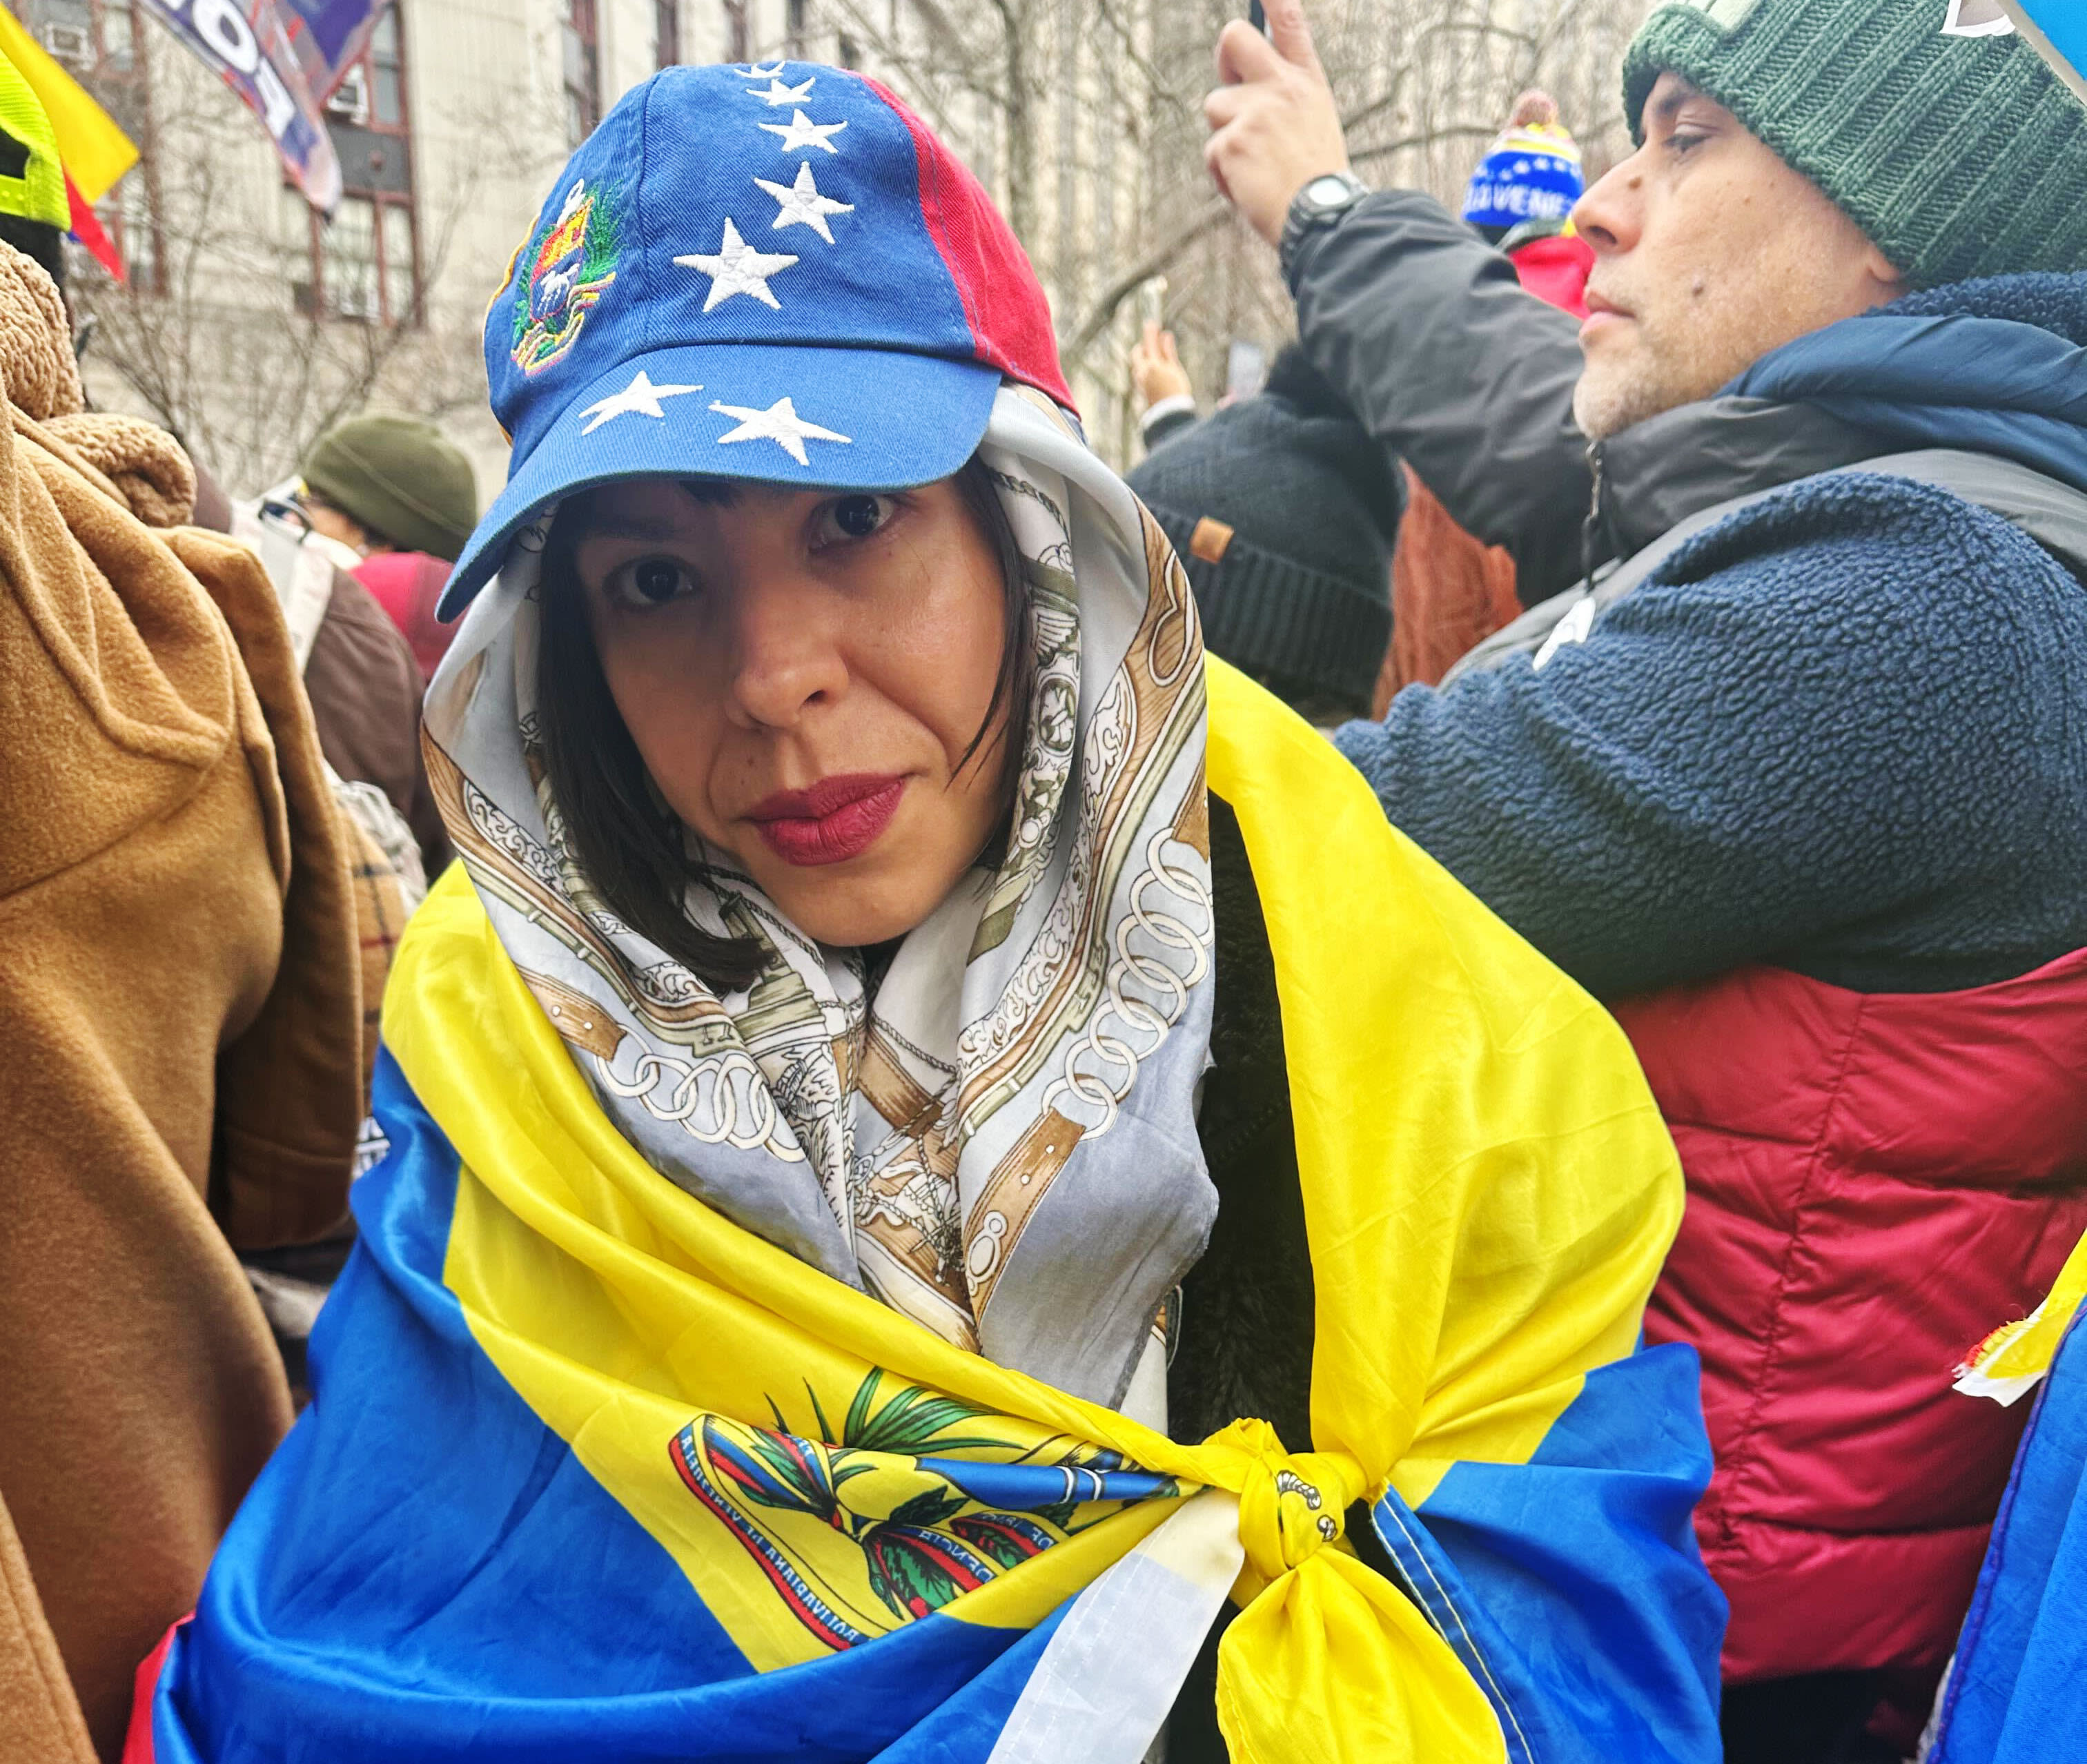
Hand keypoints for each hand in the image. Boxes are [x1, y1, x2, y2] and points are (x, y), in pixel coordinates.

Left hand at [1129, 322, 1192, 409]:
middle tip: (1151, 342)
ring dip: (1144, 357)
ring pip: (1137, 363)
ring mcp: (1140, 381)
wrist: (1169, 415)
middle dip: (1143, 346)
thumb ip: (1168, 352)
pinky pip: (1140, 373)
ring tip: (1155, 357)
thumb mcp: (1175, 369)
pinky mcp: (1142, 389)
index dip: (1150, 332)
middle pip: (1137, 353)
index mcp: (1152, 364)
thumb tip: (1165, 335)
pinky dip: (1145, 367)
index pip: (1149, 343)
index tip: (1151, 323)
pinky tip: (1154, 371)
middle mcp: (1143, 371)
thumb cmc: (1176, 391)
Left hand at [1203, 0, 1349, 248]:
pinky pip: (1212, 152)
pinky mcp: (1233, 140)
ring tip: (1255, 166)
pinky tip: (1249, 187)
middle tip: (1230, 83)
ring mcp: (1255, 111)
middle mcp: (1282, 87)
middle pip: (1234, 39)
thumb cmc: (1317, 183)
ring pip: (1215, 107)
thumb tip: (1244, 89)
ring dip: (1225, 138)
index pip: (1290, 26)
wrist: (1322, 218)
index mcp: (1307, 83)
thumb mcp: (1314, 127)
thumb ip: (1285, 101)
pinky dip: (1224, 175)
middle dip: (1224, 55)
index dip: (1274, 2)